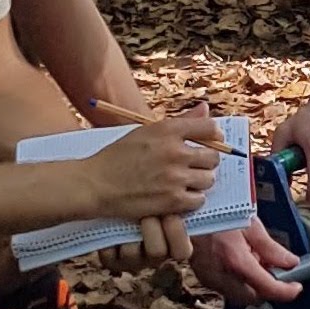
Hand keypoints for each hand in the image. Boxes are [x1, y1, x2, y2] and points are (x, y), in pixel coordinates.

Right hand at [96, 103, 216, 272]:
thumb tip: (206, 109)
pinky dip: (191, 199)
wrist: (95, 184)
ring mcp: (175, 177)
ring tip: (182, 182)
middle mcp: (174, 152)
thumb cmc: (118, 157)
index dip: (214, 137)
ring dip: (199, 182)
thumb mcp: (145, 132)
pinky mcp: (173, 200)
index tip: (211, 143)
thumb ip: (180, 122)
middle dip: (205, 162)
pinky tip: (178, 195)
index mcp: (167, 130)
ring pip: (208, 179)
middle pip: (213, 157)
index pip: (209, 128)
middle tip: (192, 167)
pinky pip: (199, 199)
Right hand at [190, 217, 302, 304]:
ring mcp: (210, 279)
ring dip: (253, 285)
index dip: (286, 292)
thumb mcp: (250, 224)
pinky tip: (241, 261)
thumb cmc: (216, 211)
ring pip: (240, 296)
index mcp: (237, 261)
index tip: (296, 288)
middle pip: (254, 298)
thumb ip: (271, 248)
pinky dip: (239, 281)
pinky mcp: (204, 278)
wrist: (184, 210)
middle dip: (269, 289)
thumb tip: (290, 262)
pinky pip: (227, 288)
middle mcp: (222, 276)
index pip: (268, 289)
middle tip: (277, 271)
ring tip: (256, 260)